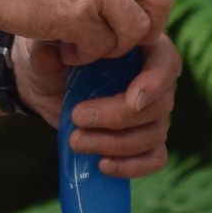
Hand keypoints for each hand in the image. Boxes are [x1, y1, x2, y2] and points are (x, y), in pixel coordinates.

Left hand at [14, 32, 180, 177]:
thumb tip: (51, 56)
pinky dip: (132, 166)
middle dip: (118, 118)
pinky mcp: (143, 139)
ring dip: (116, 143)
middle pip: (159, 105)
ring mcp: (153, 112)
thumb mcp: (45, 48)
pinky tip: (102, 165)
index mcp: (143, 46)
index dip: (155, 83)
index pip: (167, 62)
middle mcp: (156, 79)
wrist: (47, 84)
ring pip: (154, 134)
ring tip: (77, 141)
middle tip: (78, 118)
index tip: (132, 102)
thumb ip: (49, 52)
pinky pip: (155, 157)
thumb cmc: (54, 56)